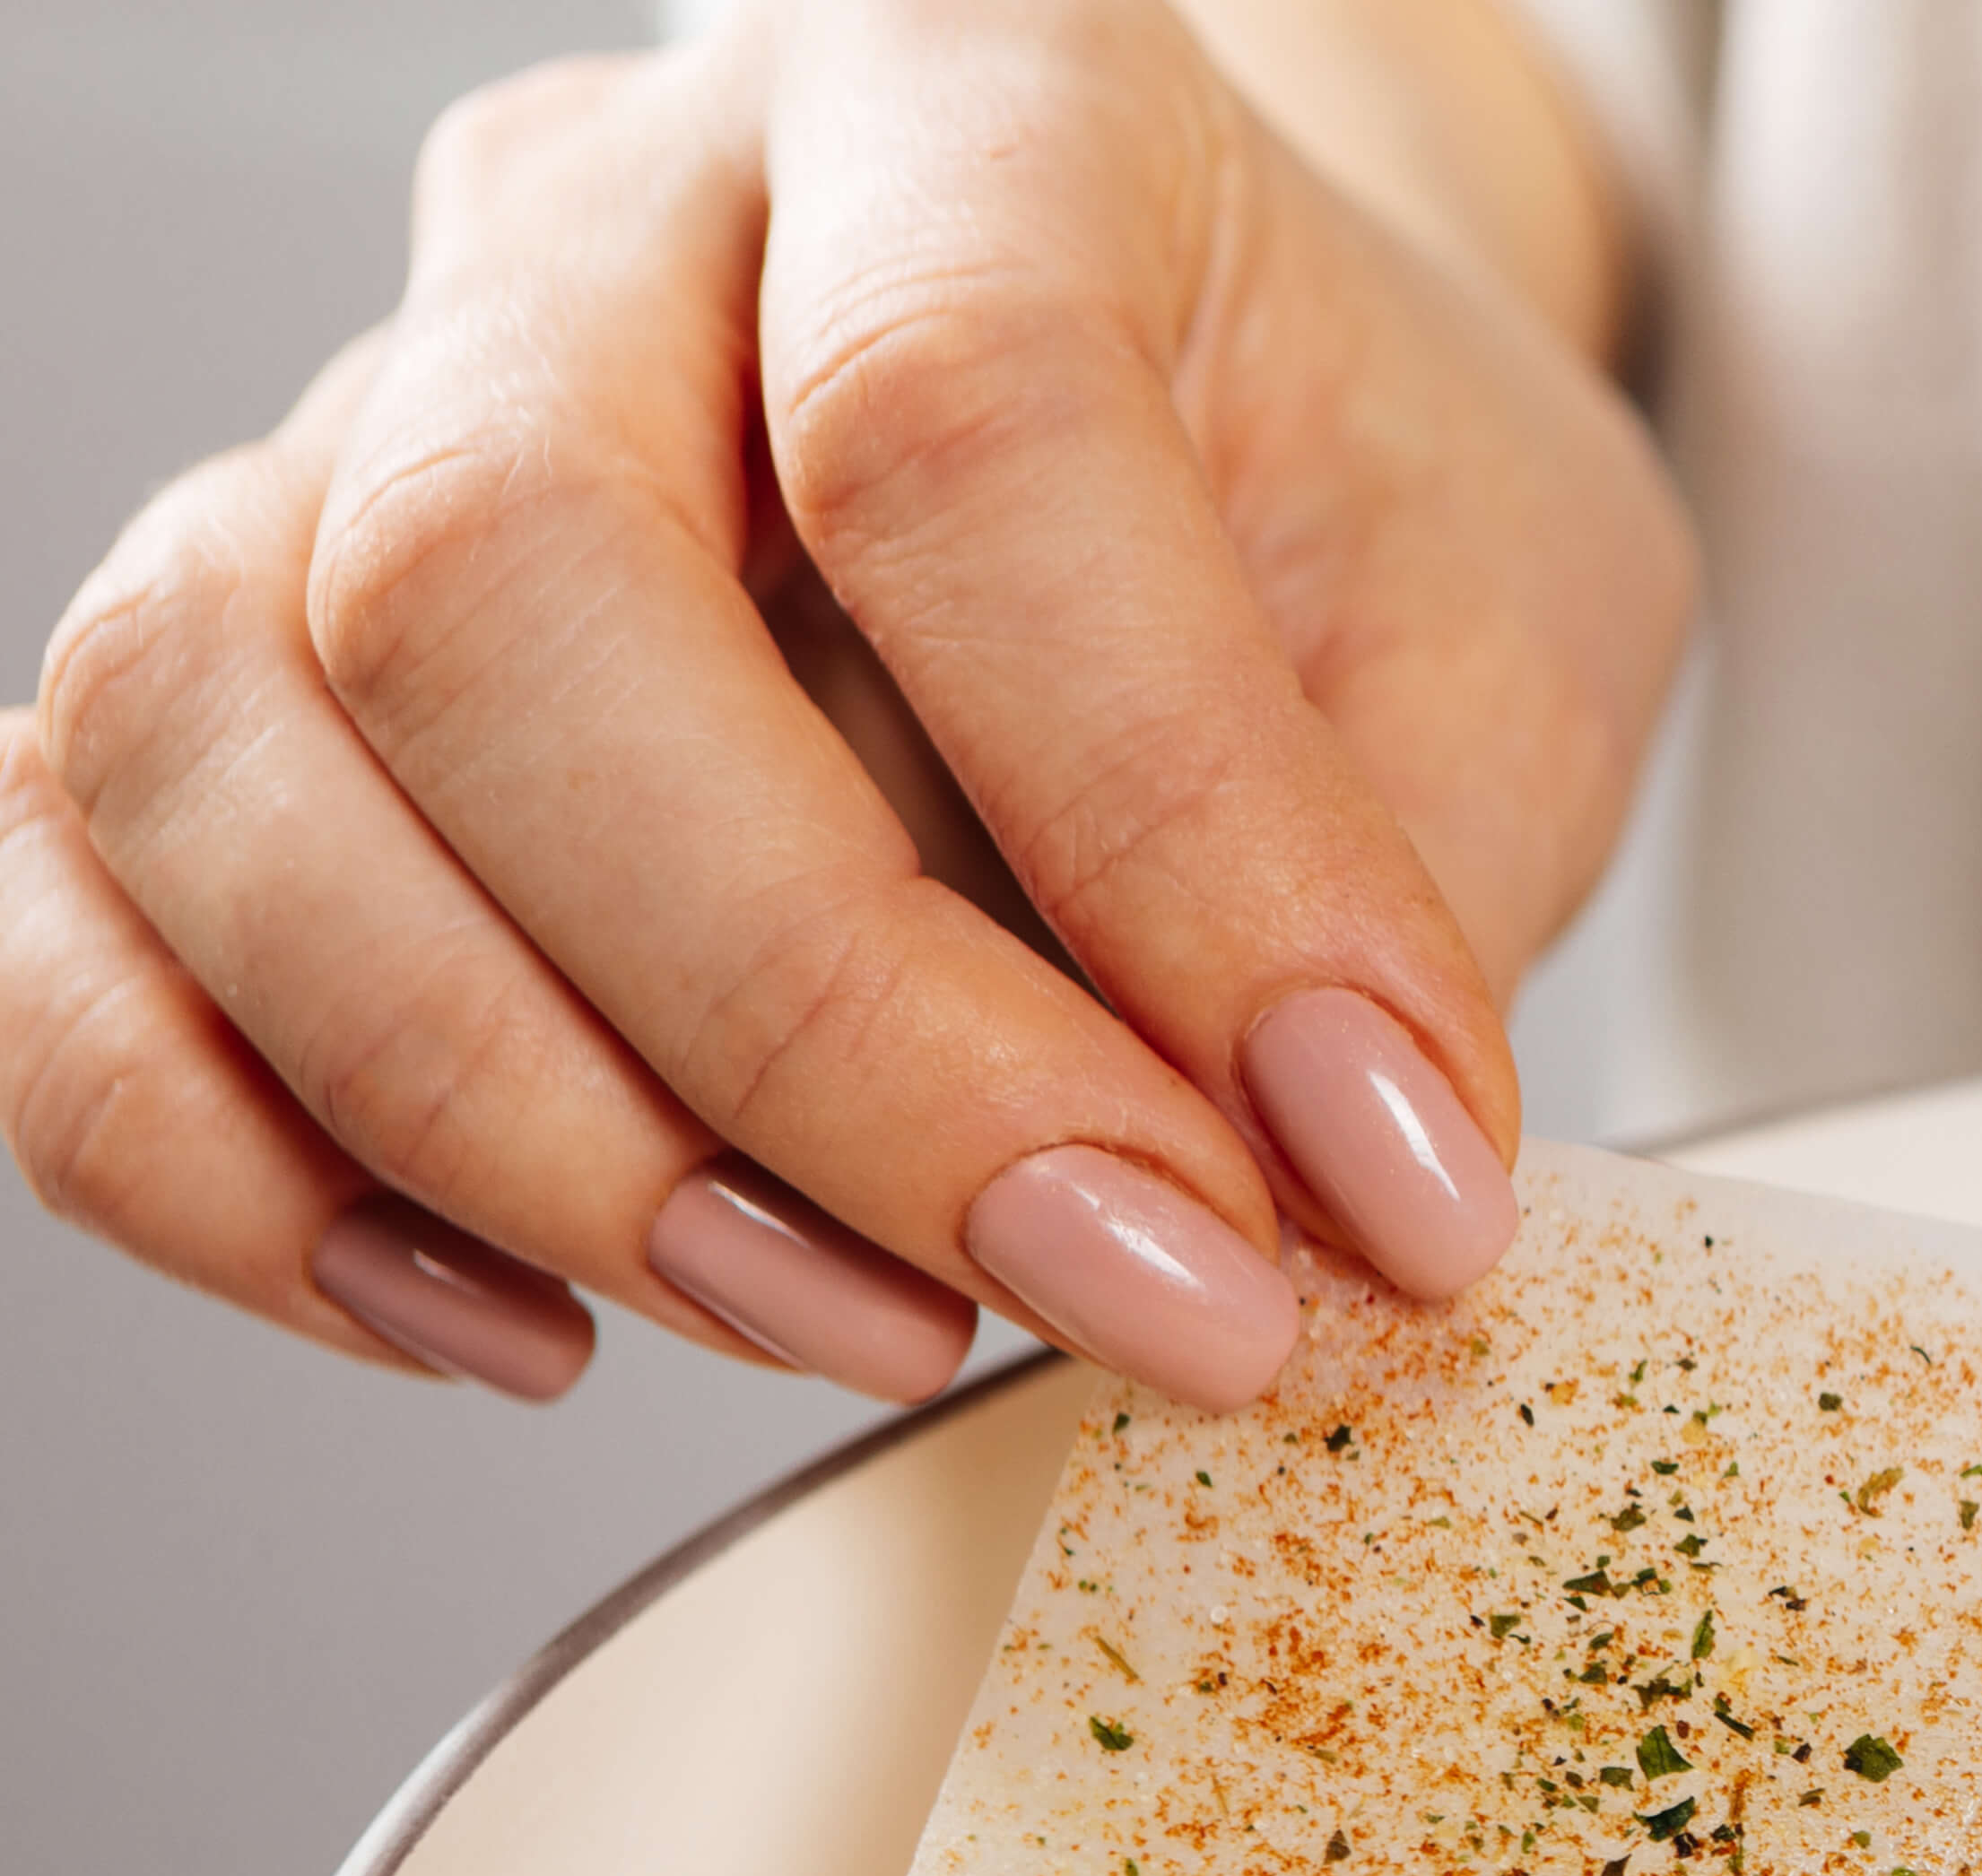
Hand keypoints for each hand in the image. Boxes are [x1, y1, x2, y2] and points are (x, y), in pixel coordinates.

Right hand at [6, 0, 1689, 1407]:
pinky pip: (60, 898)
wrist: (1212, 417)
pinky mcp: (240, 669)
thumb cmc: (1354, 502)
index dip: (1169, 844)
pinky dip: (236, 1159)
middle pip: (494, 576)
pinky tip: (521, 1321)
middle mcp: (605, 217)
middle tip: (1117, 1288)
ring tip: (855, 1322)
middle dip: (804, 1028)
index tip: (1371, 1171)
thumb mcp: (1511, 641)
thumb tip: (1337, 1212)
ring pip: (214, 732)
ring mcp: (354, 414)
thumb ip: (1410, 904)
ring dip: (518, 1117)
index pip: (957, 419)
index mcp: (970, 96)